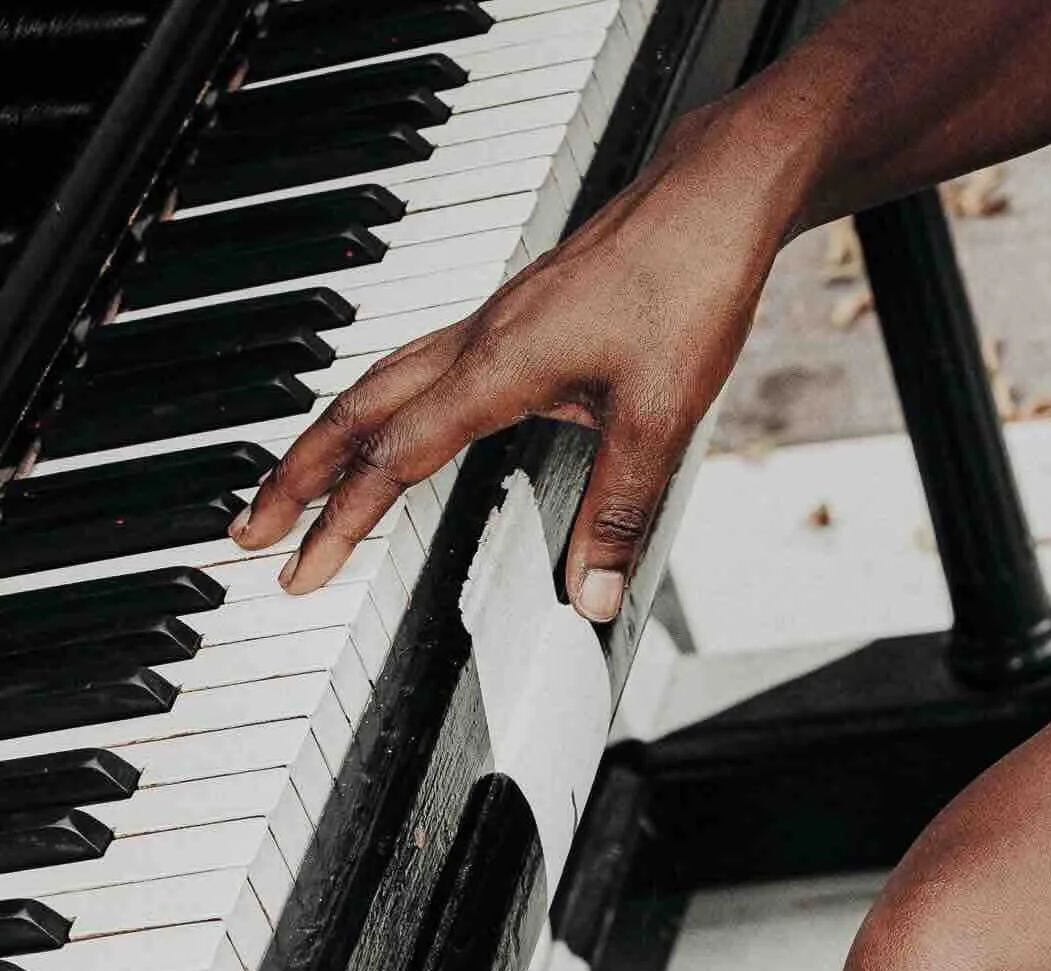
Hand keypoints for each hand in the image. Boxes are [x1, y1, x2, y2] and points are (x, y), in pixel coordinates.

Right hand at [230, 112, 789, 616]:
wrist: (710, 201)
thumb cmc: (687, 287)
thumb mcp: (659, 421)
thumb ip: (616, 515)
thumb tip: (588, 595)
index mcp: (496, 367)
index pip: (394, 460)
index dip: (344, 523)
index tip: (303, 570)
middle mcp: (477, 340)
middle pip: (355, 411)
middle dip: (295, 476)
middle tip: (248, 529)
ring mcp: (489, 323)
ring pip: (378, 382)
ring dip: (328, 437)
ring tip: (292, 484)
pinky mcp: (512, 315)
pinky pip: (416, 364)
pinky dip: (378, 404)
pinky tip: (385, 424)